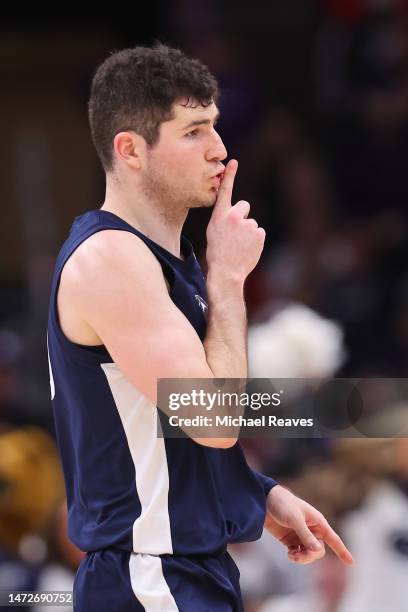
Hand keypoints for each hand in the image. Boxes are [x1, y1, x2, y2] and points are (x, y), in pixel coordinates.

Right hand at [206, 160, 264, 284]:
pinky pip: (259, 232)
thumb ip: (223, 219)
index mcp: (219, 216)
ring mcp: (248, 225)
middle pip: (244, 206)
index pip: (224, 191)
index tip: (233, 162)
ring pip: (251, 223)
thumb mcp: (214, 232)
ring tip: (239, 246)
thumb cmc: (217, 253)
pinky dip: (255, 240)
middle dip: (243, 216)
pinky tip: (247, 249)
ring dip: (248, 232)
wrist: (226, 272)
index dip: (229, 176)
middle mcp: (234, 217)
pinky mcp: (259, 233)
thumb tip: (236, 214)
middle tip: (236, 233)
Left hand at [264, 485, 353, 565]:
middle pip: (319, 551)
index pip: (333, 539)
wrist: (264, 501)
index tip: (352, 563)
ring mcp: (301, 536)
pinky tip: (289, 555)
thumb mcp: (294, 519)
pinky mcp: (290, 540)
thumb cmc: (282, 504)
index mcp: (317, 522)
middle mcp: (311, 530)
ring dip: (302, 558)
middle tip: (296, 555)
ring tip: (291, 556)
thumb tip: (317, 551)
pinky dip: (296, 557)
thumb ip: (305, 535)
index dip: (342, 551)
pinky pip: (298, 554)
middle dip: (310, 556)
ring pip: (309, 554)